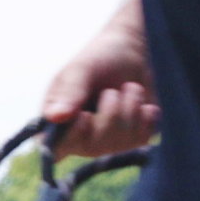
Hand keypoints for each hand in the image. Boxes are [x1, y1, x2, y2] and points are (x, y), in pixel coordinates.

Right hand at [40, 9, 158, 157]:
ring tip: (128, 90)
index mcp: (57, 121)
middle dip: (109, 115)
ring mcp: (108, 142)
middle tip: (110, 92)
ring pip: (120, 144)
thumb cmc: (100, 57)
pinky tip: (142, 103)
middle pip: (93, 148)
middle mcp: (80, 137)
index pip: (54, 148)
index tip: (84, 117)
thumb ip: (70, 91)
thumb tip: (56, 117)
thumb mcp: (82, 68)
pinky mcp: (134, 140)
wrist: (135, 52)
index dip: (70, 140)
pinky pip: (141, 139)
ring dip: (129, 110)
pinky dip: (145, 117)